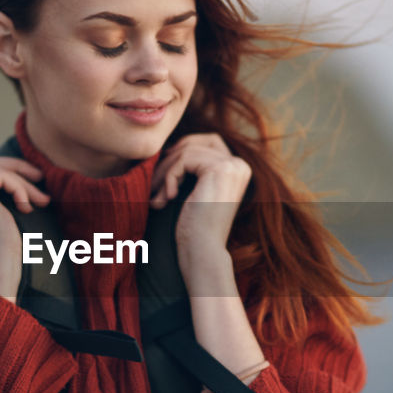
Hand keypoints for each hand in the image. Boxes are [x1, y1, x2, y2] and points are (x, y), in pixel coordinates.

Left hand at [149, 133, 250, 274]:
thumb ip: (193, 168)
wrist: (203, 251)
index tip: (163, 172)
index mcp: (238, 169)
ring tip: (156, 197)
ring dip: (164, 173)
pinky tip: (165, 200)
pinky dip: (168, 178)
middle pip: (195, 144)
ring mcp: (231, 166)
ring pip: (185, 152)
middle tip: (153, 186)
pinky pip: (183, 159)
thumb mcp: (196, 191)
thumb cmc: (195, 227)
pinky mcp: (219, 169)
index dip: (182, 151)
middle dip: (169, 162)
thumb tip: (170, 146)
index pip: (208, 141)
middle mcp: (240, 165)